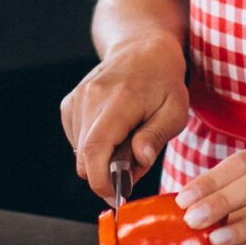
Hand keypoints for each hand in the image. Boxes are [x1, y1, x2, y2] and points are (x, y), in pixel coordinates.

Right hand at [60, 31, 189, 199]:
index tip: (117, 196)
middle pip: (84, 157)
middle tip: (133, 166)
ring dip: (101, 158)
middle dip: (106, 173)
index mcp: (118, 100)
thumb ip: (156, 136)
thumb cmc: (163, 81)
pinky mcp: (70, 103)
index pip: (94, 150)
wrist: (141, 48)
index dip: (101, 181)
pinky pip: (76, 140)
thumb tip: (139, 159)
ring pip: (79, 151)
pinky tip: (114, 130)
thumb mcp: (175, 110)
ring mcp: (76, 99)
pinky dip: (93, 146)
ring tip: (127, 140)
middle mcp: (90, 98)